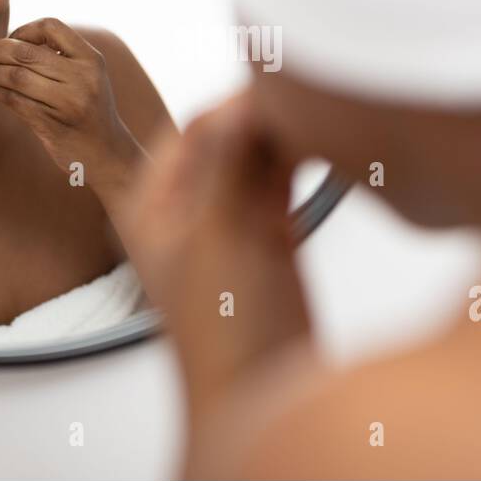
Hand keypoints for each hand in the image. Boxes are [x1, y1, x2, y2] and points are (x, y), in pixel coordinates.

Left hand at [0, 18, 142, 191]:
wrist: (107, 151)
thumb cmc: (89, 108)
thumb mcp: (88, 75)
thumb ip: (59, 55)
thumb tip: (11, 40)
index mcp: (91, 59)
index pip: (50, 26)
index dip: (25, 29)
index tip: (16, 42)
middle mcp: (83, 78)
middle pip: (25, 52)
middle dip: (0, 51)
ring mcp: (68, 102)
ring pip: (16, 76)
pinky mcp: (52, 125)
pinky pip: (15, 101)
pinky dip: (0, 93)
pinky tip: (0, 92)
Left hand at [119, 91, 309, 414]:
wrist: (263, 396)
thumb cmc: (225, 337)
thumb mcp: (222, 235)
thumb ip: (231, 162)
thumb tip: (243, 96)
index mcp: (153, 204)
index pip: (195, 127)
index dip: (236, 102)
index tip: (279, 84)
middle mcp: (187, 208)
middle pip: (228, 137)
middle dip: (264, 115)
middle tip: (309, 94)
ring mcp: (229, 223)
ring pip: (257, 156)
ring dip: (285, 135)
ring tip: (321, 115)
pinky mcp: (266, 238)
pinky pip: (280, 181)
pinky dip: (300, 161)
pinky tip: (326, 146)